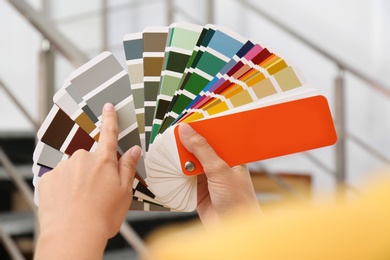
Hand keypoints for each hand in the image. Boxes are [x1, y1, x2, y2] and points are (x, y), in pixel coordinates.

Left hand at [35, 103, 141, 258]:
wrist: (73, 234)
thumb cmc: (103, 216)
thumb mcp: (124, 192)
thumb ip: (128, 167)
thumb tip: (134, 150)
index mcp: (103, 161)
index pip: (109, 134)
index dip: (110, 119)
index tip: (108, 107)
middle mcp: (82, 159)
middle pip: (90, 158)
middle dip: (94, 171)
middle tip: (97, 193)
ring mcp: (64, 168)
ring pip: (74, 170)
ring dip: (78, 181)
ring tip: (82, 202)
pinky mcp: (48, 179)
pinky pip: (59, 179)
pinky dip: (63, 189)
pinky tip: (68, 203)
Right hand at [178, 123, 260, 228]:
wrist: (233, 230)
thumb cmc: (239, 201)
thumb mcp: (219, 169)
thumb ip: (202, 149)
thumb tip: (187, 131)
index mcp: (231, 157)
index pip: (213, 138)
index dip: (199, 130)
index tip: (184, 123)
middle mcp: (220, 167)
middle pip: (199, 150)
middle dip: (186, 145)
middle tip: (172, 137)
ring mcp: (209, 179)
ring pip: (190, 163)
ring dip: (180, 160)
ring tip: (168, 151)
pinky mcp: (198, 191)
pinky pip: (184, 178)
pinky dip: (177, 174)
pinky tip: (169, 168)